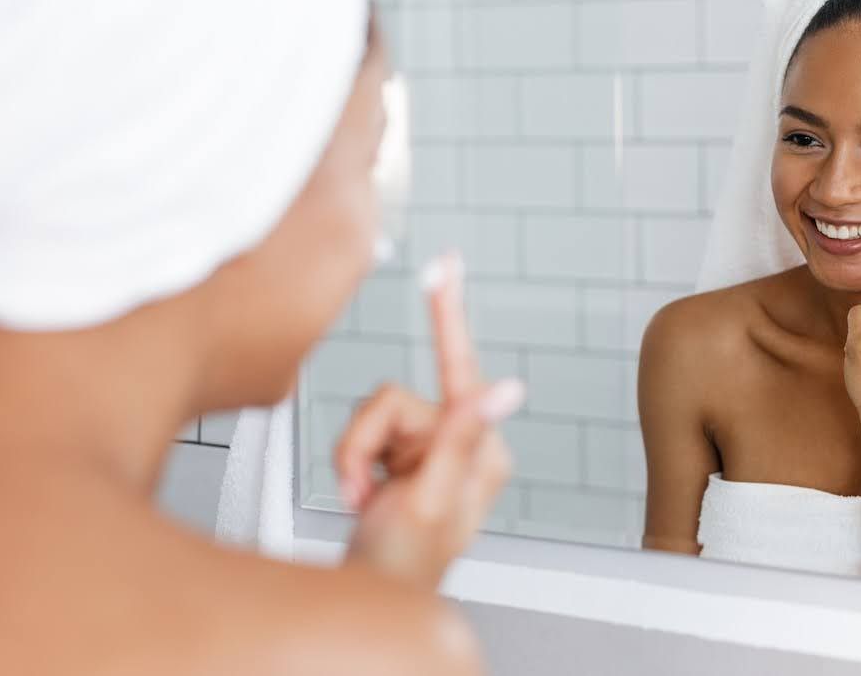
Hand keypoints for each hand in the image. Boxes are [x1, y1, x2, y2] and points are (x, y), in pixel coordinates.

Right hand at [334, 251, 523, 589]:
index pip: (462, 367)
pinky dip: (351, 461)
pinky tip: (363, 494)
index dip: (449, 312)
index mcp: (481, 448)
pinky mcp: (406, 454)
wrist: (375, 595)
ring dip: (355, 456)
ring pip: (372, 414)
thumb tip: (510, 388)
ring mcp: (433, 448)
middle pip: (393, 399)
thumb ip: (463, 437)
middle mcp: (461, 441)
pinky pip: (363, 431)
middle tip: (363, 487)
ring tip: (363, 497)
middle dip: (365, 443)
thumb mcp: (432, 498)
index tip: (446, 264)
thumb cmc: (406, 565)